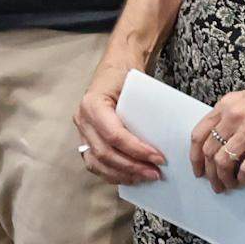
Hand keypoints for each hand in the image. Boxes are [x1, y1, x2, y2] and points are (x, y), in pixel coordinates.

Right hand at [74, 59, 165, 186]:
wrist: (116, 65)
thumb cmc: (127, 75)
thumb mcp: (136, 87)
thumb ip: (143, 112)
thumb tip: (163, 142)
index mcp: (92, 104)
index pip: (114, 135)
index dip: (136, 150)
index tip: (159, 158)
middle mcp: (82, 119)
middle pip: (104, 153)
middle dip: (132, 166)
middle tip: (156, 173)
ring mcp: (81, 131)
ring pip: (96, 162)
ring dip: (122, 174)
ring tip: (145, 177)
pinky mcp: (86, 139)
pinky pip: (94, 163)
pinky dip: (113, 173)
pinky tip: (131, 177)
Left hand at [191, 55, 244, 191]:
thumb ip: (234, 115)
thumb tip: (225, 139)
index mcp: (227, 104)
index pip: (199, 134)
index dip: (195, 156)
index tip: (198, 169)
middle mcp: (235, 116)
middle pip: (209, 152)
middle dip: (209, 173)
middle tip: (215, 184)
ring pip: (224, 162)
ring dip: (224, 179)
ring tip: (229, 185)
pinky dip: (244, 178)